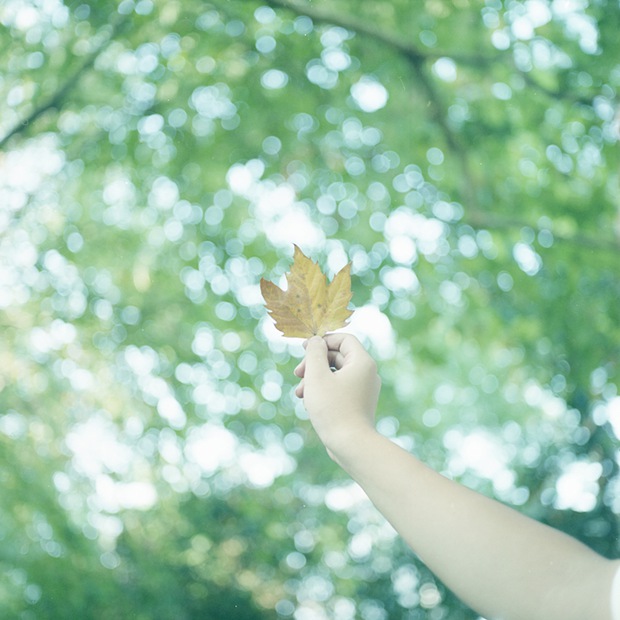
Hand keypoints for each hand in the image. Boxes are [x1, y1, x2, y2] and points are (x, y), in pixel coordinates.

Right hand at [294, 334, 380, 459]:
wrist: (351, 445)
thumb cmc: (333, 409)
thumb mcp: (317, 376)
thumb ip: (314, 353)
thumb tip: (316, 341)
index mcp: (362, 362)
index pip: (343, 339)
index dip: (323, 341)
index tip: (305, 348)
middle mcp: (367, 373)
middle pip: (337, 357)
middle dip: (314, 364)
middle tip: (297, 373)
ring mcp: (363, 389)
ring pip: (335, 374)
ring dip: (315, 379)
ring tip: (300, 393)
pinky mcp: (358, 404)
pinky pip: (339, 389)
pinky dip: (323, 391)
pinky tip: (309, 404)